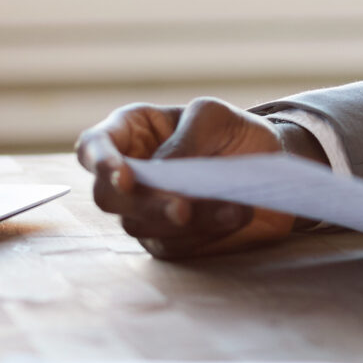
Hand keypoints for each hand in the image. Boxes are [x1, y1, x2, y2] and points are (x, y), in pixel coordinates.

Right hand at [75, 98, 311, 258]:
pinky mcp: (168, 240)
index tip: (125, 176)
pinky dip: (203, 234)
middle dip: (143, 204)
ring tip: (232, 208)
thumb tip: (160, 172)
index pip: (93, 146)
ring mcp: (144, 211)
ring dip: (184, 222)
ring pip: (138, 226)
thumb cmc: (231, 130)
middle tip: (182, 208)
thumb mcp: (213, 116)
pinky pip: (171, 246)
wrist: (270, 164)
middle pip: (108, 197)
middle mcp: (129, 174)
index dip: (100, 162)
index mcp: (129, 133)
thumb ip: (185, 139)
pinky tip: (235, 215)